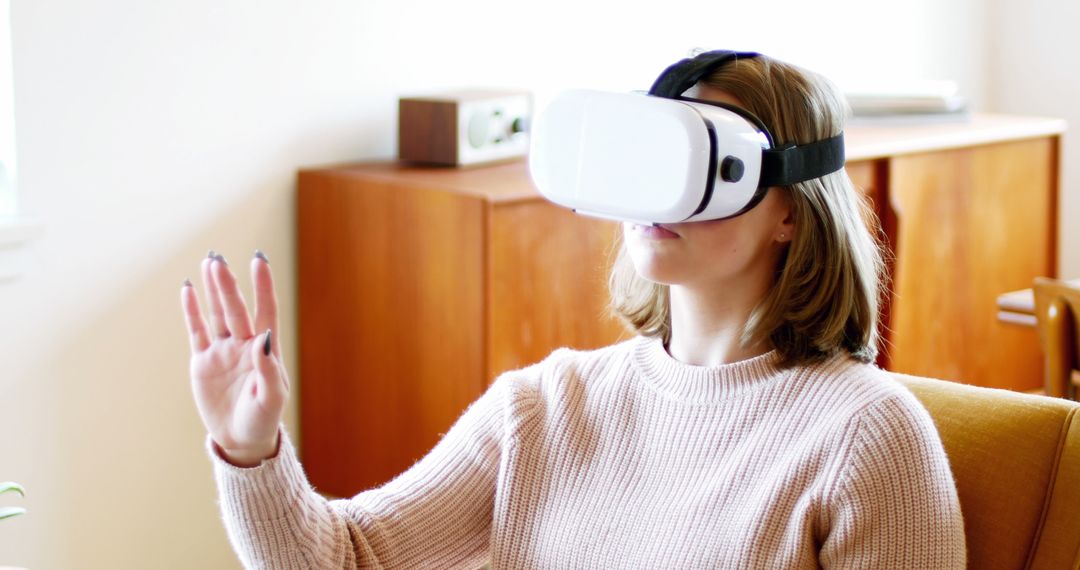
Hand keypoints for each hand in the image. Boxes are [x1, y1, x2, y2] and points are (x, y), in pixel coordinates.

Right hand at [180, 251, 288, 466]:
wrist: (241, 440)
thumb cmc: (263, 418)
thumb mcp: (272, 398)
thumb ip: (269, 368)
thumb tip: (265, 337)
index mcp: (266, 349)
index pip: (265, 310)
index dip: (263, 286)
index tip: (259, 260)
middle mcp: (244, 344)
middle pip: (235, 308)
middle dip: (227, 285)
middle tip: (217, 260)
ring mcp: (222, 351)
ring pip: (217, 313)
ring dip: (213, 290)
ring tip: (209, 262)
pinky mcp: (203, 362)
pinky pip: (197, 331)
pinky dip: (192, 311)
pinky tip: (188, 290)